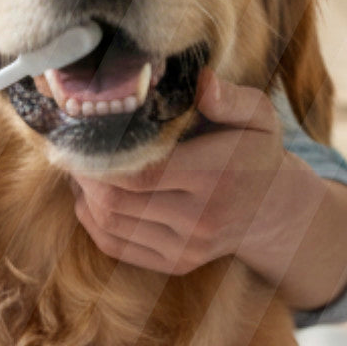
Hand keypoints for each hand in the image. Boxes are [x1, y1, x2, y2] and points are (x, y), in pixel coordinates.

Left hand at [71, 68, 327, 276]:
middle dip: (85, 175)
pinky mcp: (176, 263)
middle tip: (72, 150)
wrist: (273, 209)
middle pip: (117, 200)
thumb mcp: (258, 115)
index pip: (140, 172)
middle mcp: (201, 217)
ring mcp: (187, 246)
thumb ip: (230, 98)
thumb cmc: (256, 151)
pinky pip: (117, 246)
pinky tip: (91, 198)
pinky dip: (93, 221)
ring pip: (111, 224)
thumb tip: (202, 82)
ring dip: (85, 196)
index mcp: (215, 174)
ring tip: (81, 170)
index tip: (82, 134)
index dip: (100, 157)